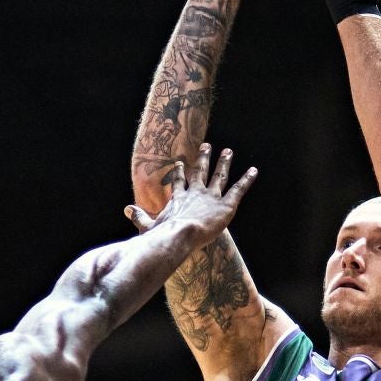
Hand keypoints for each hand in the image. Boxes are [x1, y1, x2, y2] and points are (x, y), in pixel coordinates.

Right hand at [125, 143, 257, 246]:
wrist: (180, 235)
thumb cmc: (163, 235)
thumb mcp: (147, 227)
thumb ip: (139, 217)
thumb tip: (126, 209)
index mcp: (178, 199)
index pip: (179, 182)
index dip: (179, 172)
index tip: (179, 162)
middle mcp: (195, 193)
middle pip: (200, 172)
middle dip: (203, 158)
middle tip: (207, 145)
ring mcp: (211, 197)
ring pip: (219, 176)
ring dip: (224, 163)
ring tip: (228, 151)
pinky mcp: (226, 205)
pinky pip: (238, 189)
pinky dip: (246, 180)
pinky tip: (254, 170)